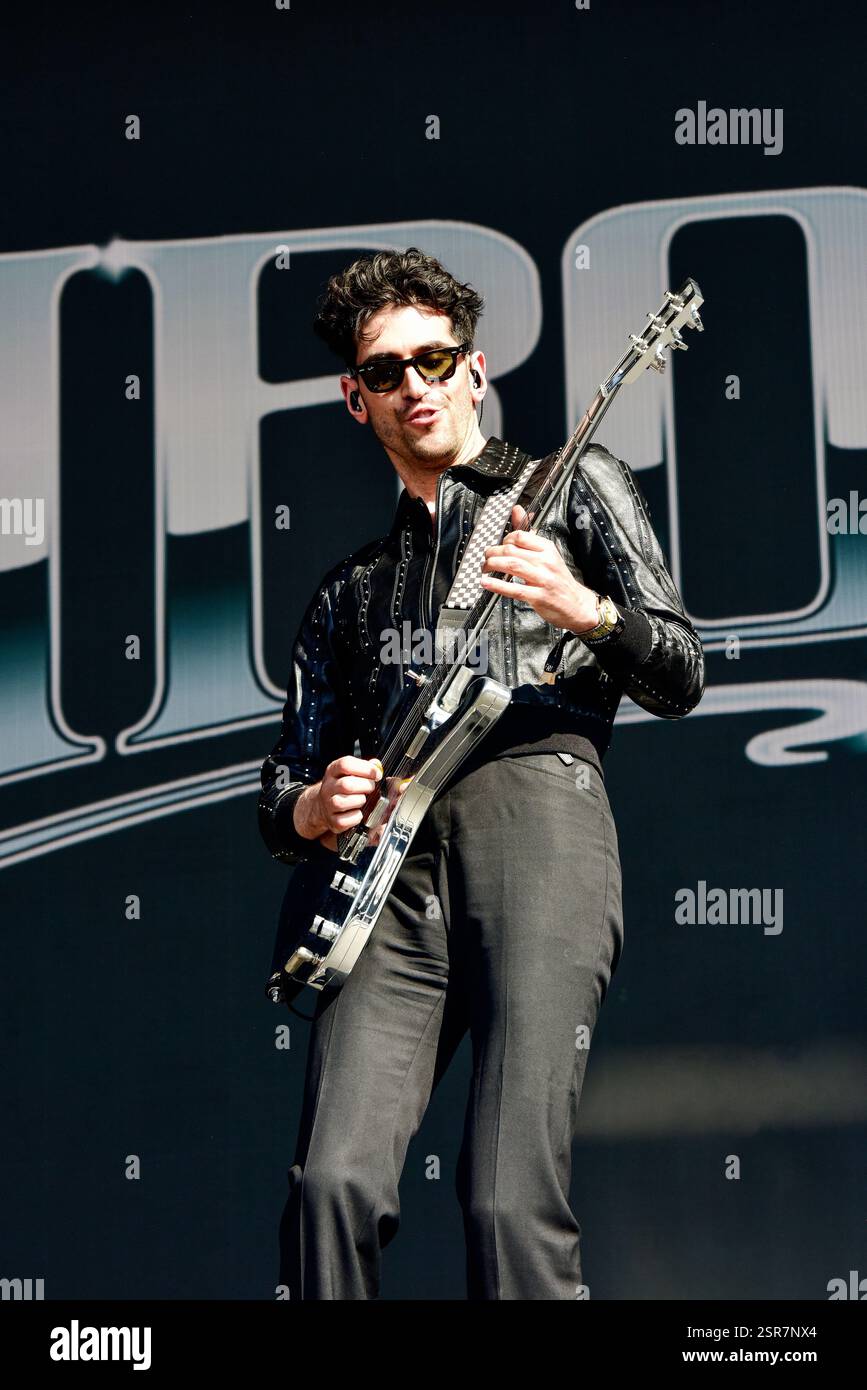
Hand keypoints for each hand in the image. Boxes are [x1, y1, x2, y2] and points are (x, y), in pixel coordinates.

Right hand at [294, 755, 381, 849]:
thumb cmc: (341, 788)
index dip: (365, 768)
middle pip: (347, 785)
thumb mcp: (348, 773)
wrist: (322, 806)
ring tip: (362, 799)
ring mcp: (328, 805)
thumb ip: (364, 767)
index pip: (346, 764)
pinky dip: (356, 816)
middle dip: (365, 786)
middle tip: (371, 788)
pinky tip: (357, 811)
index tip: (377, 774)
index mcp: (332, 771)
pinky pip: (346, 820)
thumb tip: (376, 765)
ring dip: (360, 801)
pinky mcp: (332, 821)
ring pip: (344, 802)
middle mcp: (328, 787)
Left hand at [479, 504, 599, 632]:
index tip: (499, 546)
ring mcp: (543, 579)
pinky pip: (514, 589)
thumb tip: (517, 511)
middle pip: (512, 550)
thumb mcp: (547, 554)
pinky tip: (487, 583)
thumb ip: (529, 534)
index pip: (520, 536)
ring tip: (485, 568)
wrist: (576, 604)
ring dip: (492, 566)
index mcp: (547, 549)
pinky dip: (497, 585)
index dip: (504, 540)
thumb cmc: (559, 579)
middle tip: (486, 558)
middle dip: (492, 553)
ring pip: (512, 566)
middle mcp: (546, 562)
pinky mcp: (539, 597)